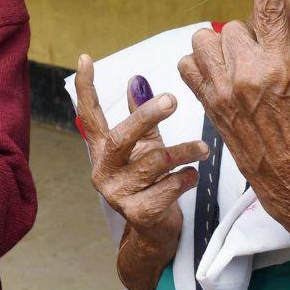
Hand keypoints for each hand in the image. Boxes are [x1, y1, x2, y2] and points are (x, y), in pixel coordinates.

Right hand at [74, 55, 209, 248]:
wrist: (156, 231)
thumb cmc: (152, 182)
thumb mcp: (146, 146)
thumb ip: (141, 116)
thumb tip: (137, 80)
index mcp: (103, 151)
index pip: (89, 115)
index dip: (86, 88)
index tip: (86, 57)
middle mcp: (104, 171)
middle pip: (121, 137)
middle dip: (147, 116)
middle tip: (173, 99)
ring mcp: (118, 194)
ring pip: (155, 162)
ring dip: (184, 152)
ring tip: (203, 148)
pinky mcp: (138, 213)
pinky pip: (168, 187)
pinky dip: (186, 178)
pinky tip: (192, 177)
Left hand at [177, 0, 289, 220]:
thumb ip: (275, 55)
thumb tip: (254, 35)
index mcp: (282, 66)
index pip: (271, 10)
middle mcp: (249, 74)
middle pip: (229, 28)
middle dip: (240, 41)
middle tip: (256, 67)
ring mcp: (224, 90)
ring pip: (203, 43)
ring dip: (216, 52)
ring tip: (234, 74)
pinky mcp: (207, 105)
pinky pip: (187, 66)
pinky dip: (198, 69)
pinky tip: (215, 83)